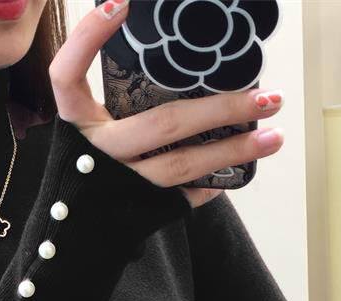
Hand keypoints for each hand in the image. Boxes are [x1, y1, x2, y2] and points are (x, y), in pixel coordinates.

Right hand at [48, 0, 284, 209]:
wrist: (72, 237)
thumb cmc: (86, 172)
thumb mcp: (87, 132)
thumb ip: (113, 100)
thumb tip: (155, 43)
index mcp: (75, 126)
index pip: (67, 74)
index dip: (89, 37)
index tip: (122, 1)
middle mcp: (94, 156)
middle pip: (162, 124)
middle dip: (222, 106)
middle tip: (267, 94)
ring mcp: (119, 186)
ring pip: (183, 165)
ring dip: (234, 149)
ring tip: (274, 135)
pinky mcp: (138, 212)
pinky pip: (184, 195)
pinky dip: (214, 183)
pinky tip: (239, 170)